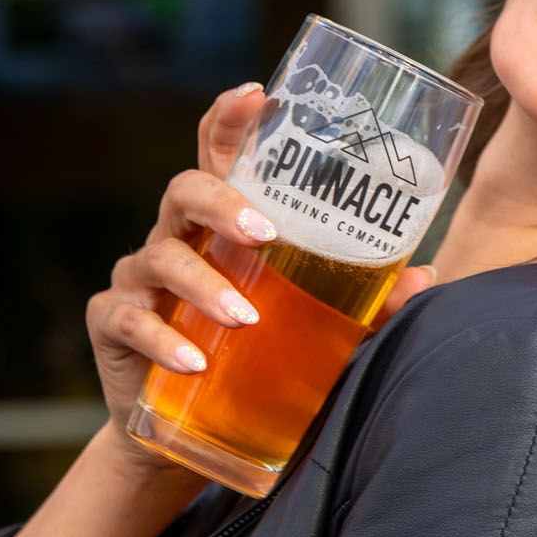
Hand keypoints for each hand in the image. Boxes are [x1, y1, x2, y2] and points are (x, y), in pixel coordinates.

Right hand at [86, 82, 436, 443]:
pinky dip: (163, 340)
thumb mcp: (315, 333)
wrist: (184, 443)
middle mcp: (175, 238)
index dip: (229, 119)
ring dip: (205, 286)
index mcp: (220, 226)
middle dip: (223, 203)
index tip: (255, 94)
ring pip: (161, 257)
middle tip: (265, 234)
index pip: (219, 155)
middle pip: (185, 190)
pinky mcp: (112, 326)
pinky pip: (130, 320)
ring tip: (245, 319)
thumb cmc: (254, 367)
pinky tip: (195, 362)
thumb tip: (425, 277)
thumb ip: (366, 305)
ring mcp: (138, 280)